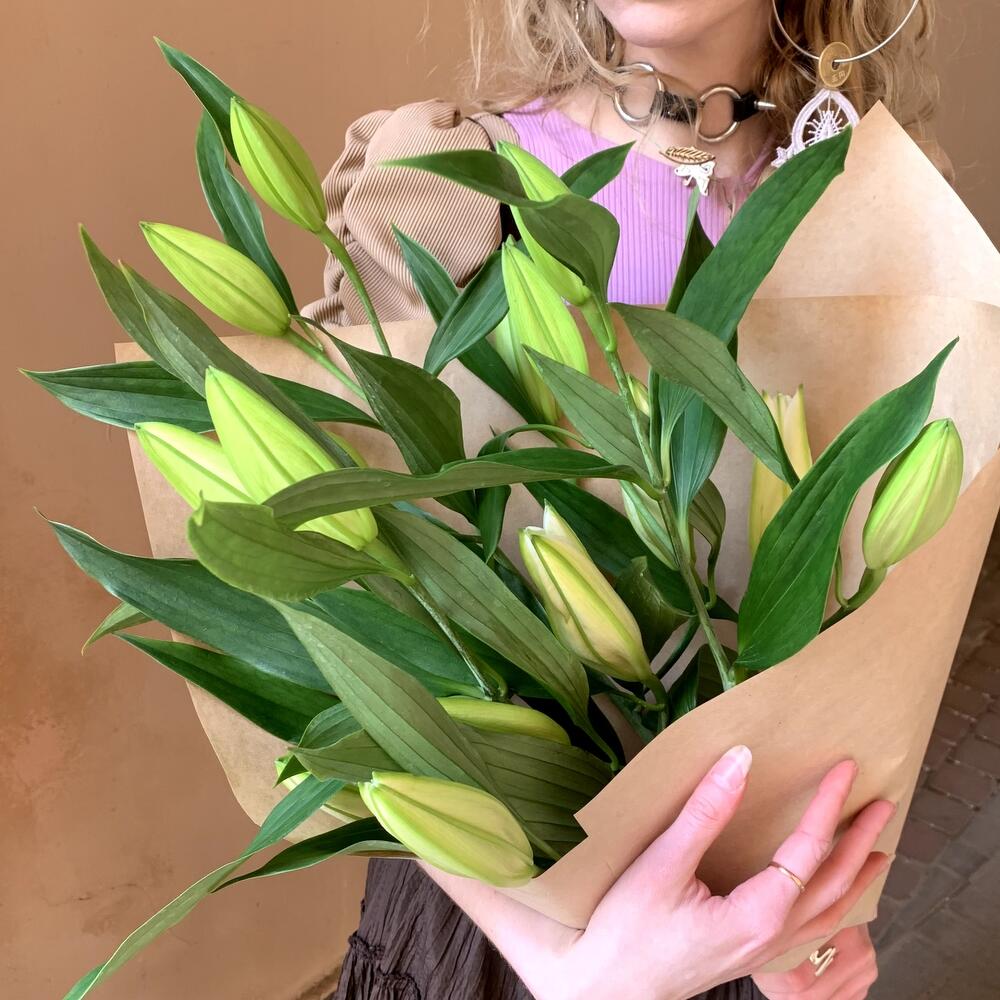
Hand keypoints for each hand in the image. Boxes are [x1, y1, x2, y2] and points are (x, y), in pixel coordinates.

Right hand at [425, 748, 894, 999]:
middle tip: (882, 805)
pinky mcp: (748, 954)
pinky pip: (811, 932)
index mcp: (756, 915)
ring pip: (829, 915)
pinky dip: (834, 908)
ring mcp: (762, 952)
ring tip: (875, 852)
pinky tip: (827, 898)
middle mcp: (770, 938)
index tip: (843, 770)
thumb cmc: (627, 931)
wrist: (606, 986)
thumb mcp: (662, 864)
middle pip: (834, 886)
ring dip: (856, 877)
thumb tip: (740, 761)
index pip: (807, 851)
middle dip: (860, 841)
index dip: (828, 806)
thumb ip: (705, 812)